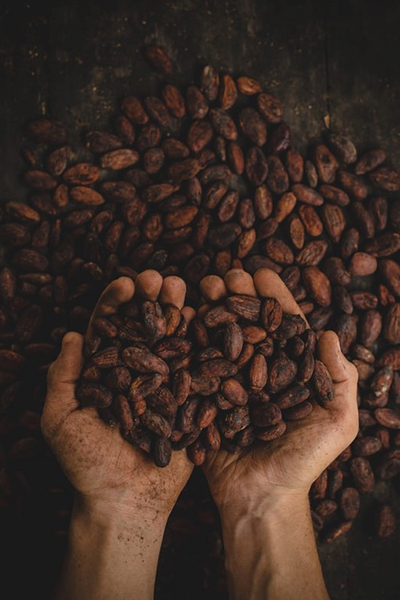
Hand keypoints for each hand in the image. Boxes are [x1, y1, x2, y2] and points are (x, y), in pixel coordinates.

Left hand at [41, 270, 193, 519]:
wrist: (126, 500)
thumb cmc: (86, 464)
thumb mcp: (60, 419)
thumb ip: (62, 377)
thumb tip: (72, 335)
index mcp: (105, 372)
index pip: (109, 328)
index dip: (116, 303)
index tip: (127, 283)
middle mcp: (136, 372)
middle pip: (143, 327)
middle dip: (151, 299)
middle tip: (161, 279)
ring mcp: (164, 384)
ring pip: (171, 340)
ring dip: (177, 312)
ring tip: (184, 289)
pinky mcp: (188, 399)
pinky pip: (196, 367)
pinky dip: (200, 342)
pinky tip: (205, 319)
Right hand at [199, 268, 358, 513]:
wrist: (261, 496)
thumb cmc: (304, 461)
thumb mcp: (338, 423)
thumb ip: (340, 380)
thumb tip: (330, 333)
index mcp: (290, 370)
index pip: (283, 324)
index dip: (273, 297)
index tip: (261, 273)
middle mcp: (259, 370)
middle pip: (248, 322)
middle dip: (237, 295)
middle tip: (226, 276)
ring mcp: (230, 381)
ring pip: (220, 335)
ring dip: (211, 308)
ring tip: (201, 288)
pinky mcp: (205, 396)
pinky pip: (196, 363)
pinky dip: (188, 338)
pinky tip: (180, 315)